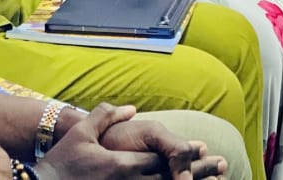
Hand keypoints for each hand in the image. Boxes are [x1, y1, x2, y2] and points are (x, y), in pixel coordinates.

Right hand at [38, 104, 225, 179]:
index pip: (162, 158)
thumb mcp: (81, 133)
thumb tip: (130, 109)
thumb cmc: (62, 162)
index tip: (203, 149)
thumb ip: (106, 116)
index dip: (184, 153)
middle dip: (197, 172)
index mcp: (122, 163)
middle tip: (220, 166)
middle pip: (171, 178)